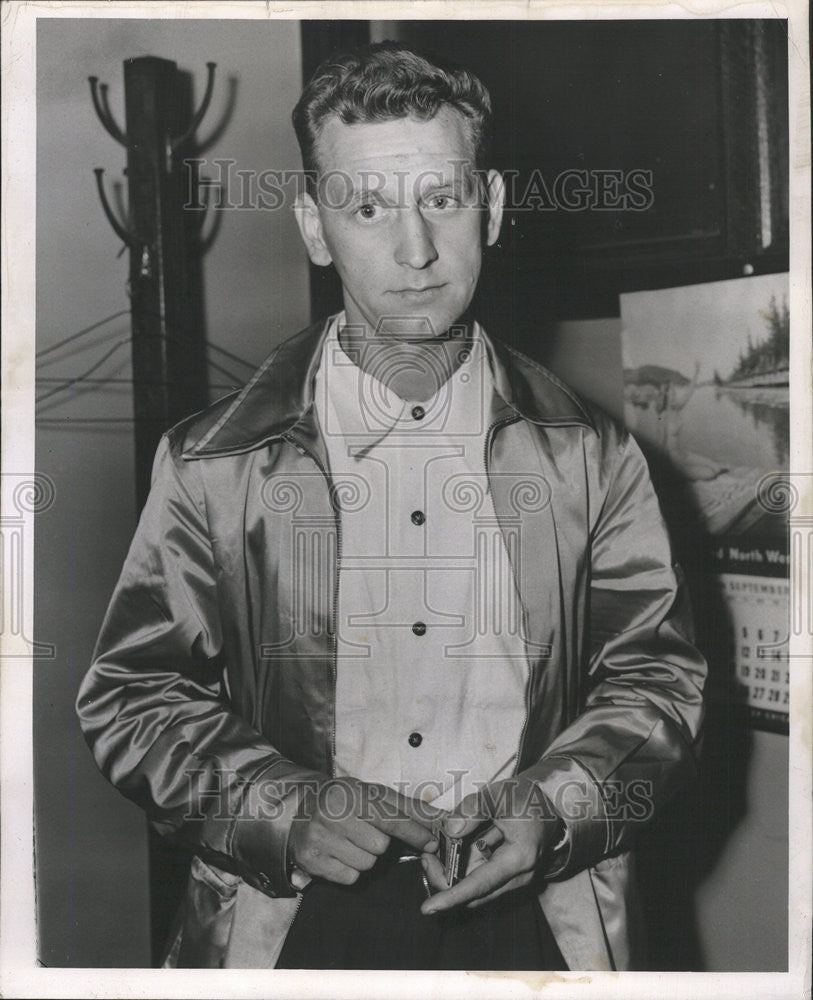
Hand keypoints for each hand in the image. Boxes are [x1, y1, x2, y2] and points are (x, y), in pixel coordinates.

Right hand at [288, 777, 440, 885]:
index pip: (391, 819)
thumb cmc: (346, 801)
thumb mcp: (373, 795)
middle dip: (379, 843)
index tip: (431, 843)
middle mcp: (332, 814)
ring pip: (366, 864)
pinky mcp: (311, 860)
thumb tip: (440, 817)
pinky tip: (339, 853)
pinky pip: (349, 877)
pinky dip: (350, 869)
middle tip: (365, 832)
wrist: (300, 809)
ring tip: (351, 841)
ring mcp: (319, 838)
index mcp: (350, 794)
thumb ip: (407, 807)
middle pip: (380, 846)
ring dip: (365, 857)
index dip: (415, 833)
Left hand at [419, 774, 561, 913]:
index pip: (479, 885)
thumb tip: (449, 830)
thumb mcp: (498, 796)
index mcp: (519, 858)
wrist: (549, 803)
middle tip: (425, 857)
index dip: (452, 897)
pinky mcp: (508, 875)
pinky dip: (464, 867)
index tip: (428, 908)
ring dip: (453, 872)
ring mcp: (514, 878)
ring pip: (475, 886)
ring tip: (435, 850)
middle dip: (445, 879)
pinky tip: (453, 848)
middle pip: (473, 891)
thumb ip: (473, 810)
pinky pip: (481, 877)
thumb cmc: (526, 799)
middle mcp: (518, 876)